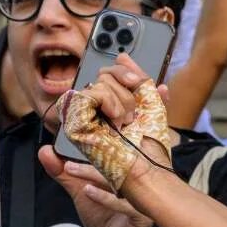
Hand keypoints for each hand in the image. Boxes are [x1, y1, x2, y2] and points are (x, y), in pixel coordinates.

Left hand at [39, 143, 156, 226]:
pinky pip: (124, 204)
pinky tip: (87, 191)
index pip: (115, 148)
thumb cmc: (104, 217)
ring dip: (92, 173)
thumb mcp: (80, 191)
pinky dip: (103, 197)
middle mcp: (139, 181)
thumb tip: (45, 151)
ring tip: (70, 169)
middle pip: (117, 160)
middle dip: (92, 153)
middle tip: (69, 149)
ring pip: (118, 179)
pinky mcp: (141, 215)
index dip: (97, 139)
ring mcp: (142, 198)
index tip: (75, 134)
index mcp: (129, 170)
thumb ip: (65, 173)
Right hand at [58, 54, 175, 195]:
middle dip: (128, 90)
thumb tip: (123, 56)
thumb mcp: (149, 104)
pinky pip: (88, 93)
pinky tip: (115, 121)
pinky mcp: (75, 125)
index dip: (126, 72)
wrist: (150, 170)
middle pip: (106, 74)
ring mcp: (83, 117)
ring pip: (100, 82)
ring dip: (121, 101)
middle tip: (133, 114)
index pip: (110, 73)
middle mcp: (94, 110)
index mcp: (109, 105)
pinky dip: (108, 103)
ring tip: (124, 122)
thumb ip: (138, 79)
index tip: (139, 83)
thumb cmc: (151, 145)